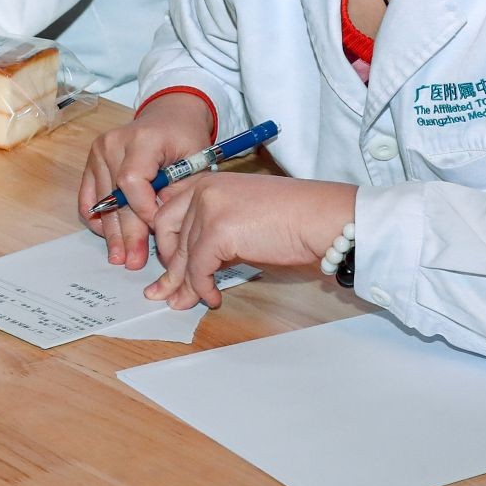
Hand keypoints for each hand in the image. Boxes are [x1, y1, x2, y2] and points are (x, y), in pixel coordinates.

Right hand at [78, 93, 214, 269]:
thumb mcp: (195, 160)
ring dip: (111, 232)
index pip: (132, 181)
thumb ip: (179, 190)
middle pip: (115, 196)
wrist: (169, 115)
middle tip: (133, 261)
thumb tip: (161, 223)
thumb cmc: (185, 138)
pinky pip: (88, 195)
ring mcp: (98, 152)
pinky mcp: (92, 161)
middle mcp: (113, 143)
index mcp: (142, 138)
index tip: (157, 231)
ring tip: (119, 257)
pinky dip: (97, 217)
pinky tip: (106, 235)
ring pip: (102, 201)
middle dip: (127, 232)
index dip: (143, 210)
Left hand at [143, 174, 356, 309]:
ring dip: (183, 285)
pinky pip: (199, 269)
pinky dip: (202, 288)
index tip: (168, 265)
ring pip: (183, 256)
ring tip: (182, 303)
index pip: (169, 213)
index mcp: (207, 182)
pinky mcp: (218, 233)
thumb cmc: (293, 218)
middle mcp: (202, 192)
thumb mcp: (244, 218)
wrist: (321, 218)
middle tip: (164, 291)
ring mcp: (208, 210)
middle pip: (169, 234)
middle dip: (167, 267)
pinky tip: (212, 299)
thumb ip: (217, 234)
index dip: (166, 243)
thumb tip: (199, 265)